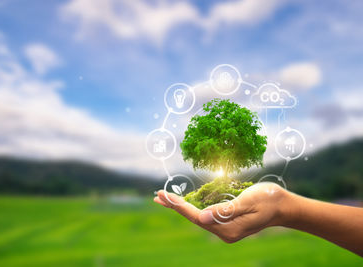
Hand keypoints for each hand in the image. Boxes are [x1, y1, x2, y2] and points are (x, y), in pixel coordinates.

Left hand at [154, 182, 288, 242]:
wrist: (283, 206)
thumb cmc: (268, 200)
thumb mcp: (248, 202)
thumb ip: (226, 210)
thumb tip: (202, 217)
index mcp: (228, 230)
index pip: (197, 217)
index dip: (179, 206)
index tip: (165, 195)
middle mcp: (224, 232)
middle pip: (193, 218)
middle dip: (175, 206)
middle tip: (157, 196)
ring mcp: (225, 228)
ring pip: (197, 216)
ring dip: (180, 207)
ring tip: (163, 198)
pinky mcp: (226, 223)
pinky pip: (204, 214)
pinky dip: (192, 207)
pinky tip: (183, 202)